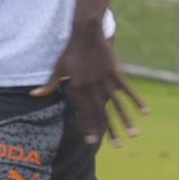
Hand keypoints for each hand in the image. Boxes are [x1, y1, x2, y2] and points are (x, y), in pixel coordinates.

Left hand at [33, 25, 144, 146]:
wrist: (85, 32)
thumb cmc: (70, 50)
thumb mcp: (58, 68)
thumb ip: (49, 85)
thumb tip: (33, 95)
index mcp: (78, 88)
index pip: (84, 113)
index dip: (88, 128)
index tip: (91, 143)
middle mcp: (92, 87)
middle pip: (102, 114)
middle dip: (109, 131)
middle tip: (116, 147)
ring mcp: (106, 80)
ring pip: (117, 105)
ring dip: (126, 121)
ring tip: (134, 135)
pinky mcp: (117, 72)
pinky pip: (128, 90)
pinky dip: (137, 101)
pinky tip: (145, 112)